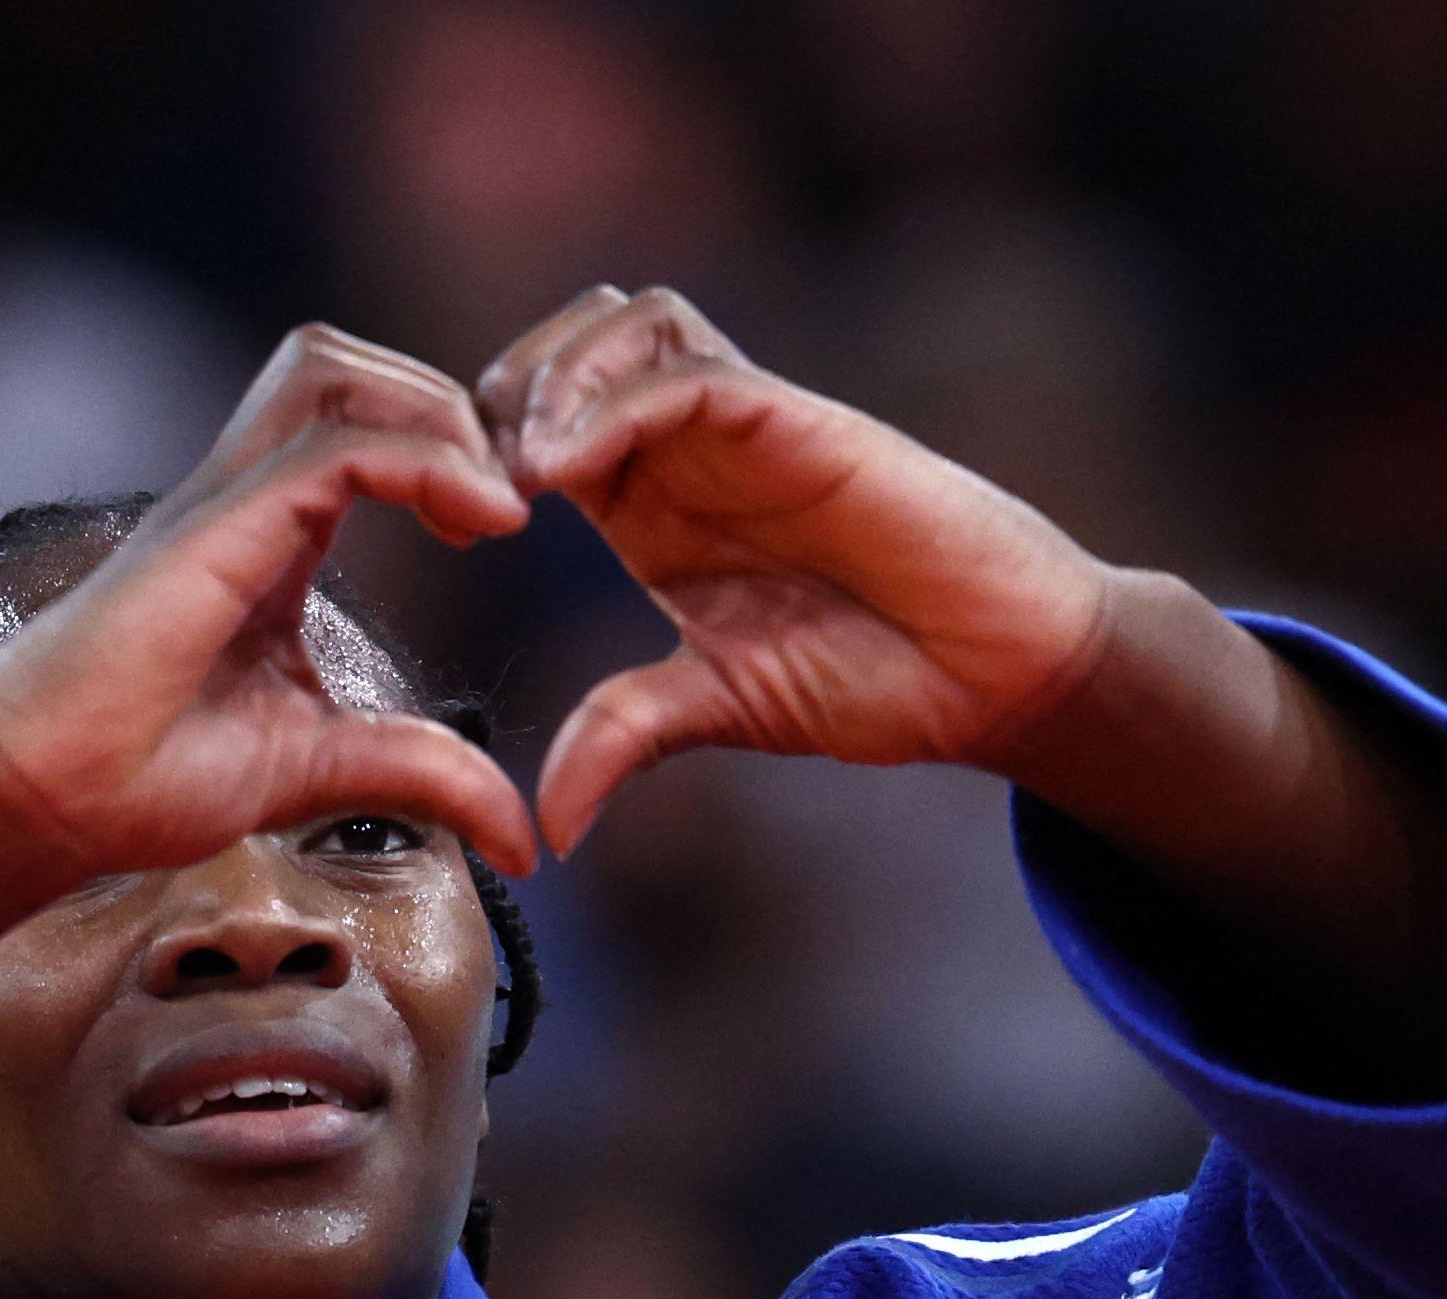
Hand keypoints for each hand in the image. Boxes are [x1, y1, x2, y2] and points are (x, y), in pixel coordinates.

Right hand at [0, 323, 538, 884]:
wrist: (42, 802)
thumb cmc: (141, 779)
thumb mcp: (324, 769)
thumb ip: (422, 774)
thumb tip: (522, 839)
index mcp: (266, 535)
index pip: (358, 422)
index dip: (445, 444)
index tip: (503, 523)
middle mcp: (241, 498)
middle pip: (345, 364)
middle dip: (444, 403)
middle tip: (502, 498)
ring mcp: (220, 503)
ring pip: (331, 368)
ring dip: (431, 412)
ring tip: (488, 502)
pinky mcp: (213, 529)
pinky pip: (335, 445)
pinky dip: (424, 461)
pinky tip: (479, 519)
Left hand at [477, 285, 1119, 854]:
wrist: (1000, 673)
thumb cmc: (881, 676)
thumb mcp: (722, 707)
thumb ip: (629, 734)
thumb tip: (548, 824)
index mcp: (654, 502)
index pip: (540, 418)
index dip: (475, 451)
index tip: (446, 529)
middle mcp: (693, 447)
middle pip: (568, 344)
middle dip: (500, 393)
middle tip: (469, 486)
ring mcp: (748, 425)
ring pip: (628, 326)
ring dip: (555, 379)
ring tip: (522, 473)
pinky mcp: (802, 422)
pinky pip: (692, 371)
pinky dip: (618, 404)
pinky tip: (570, 472)